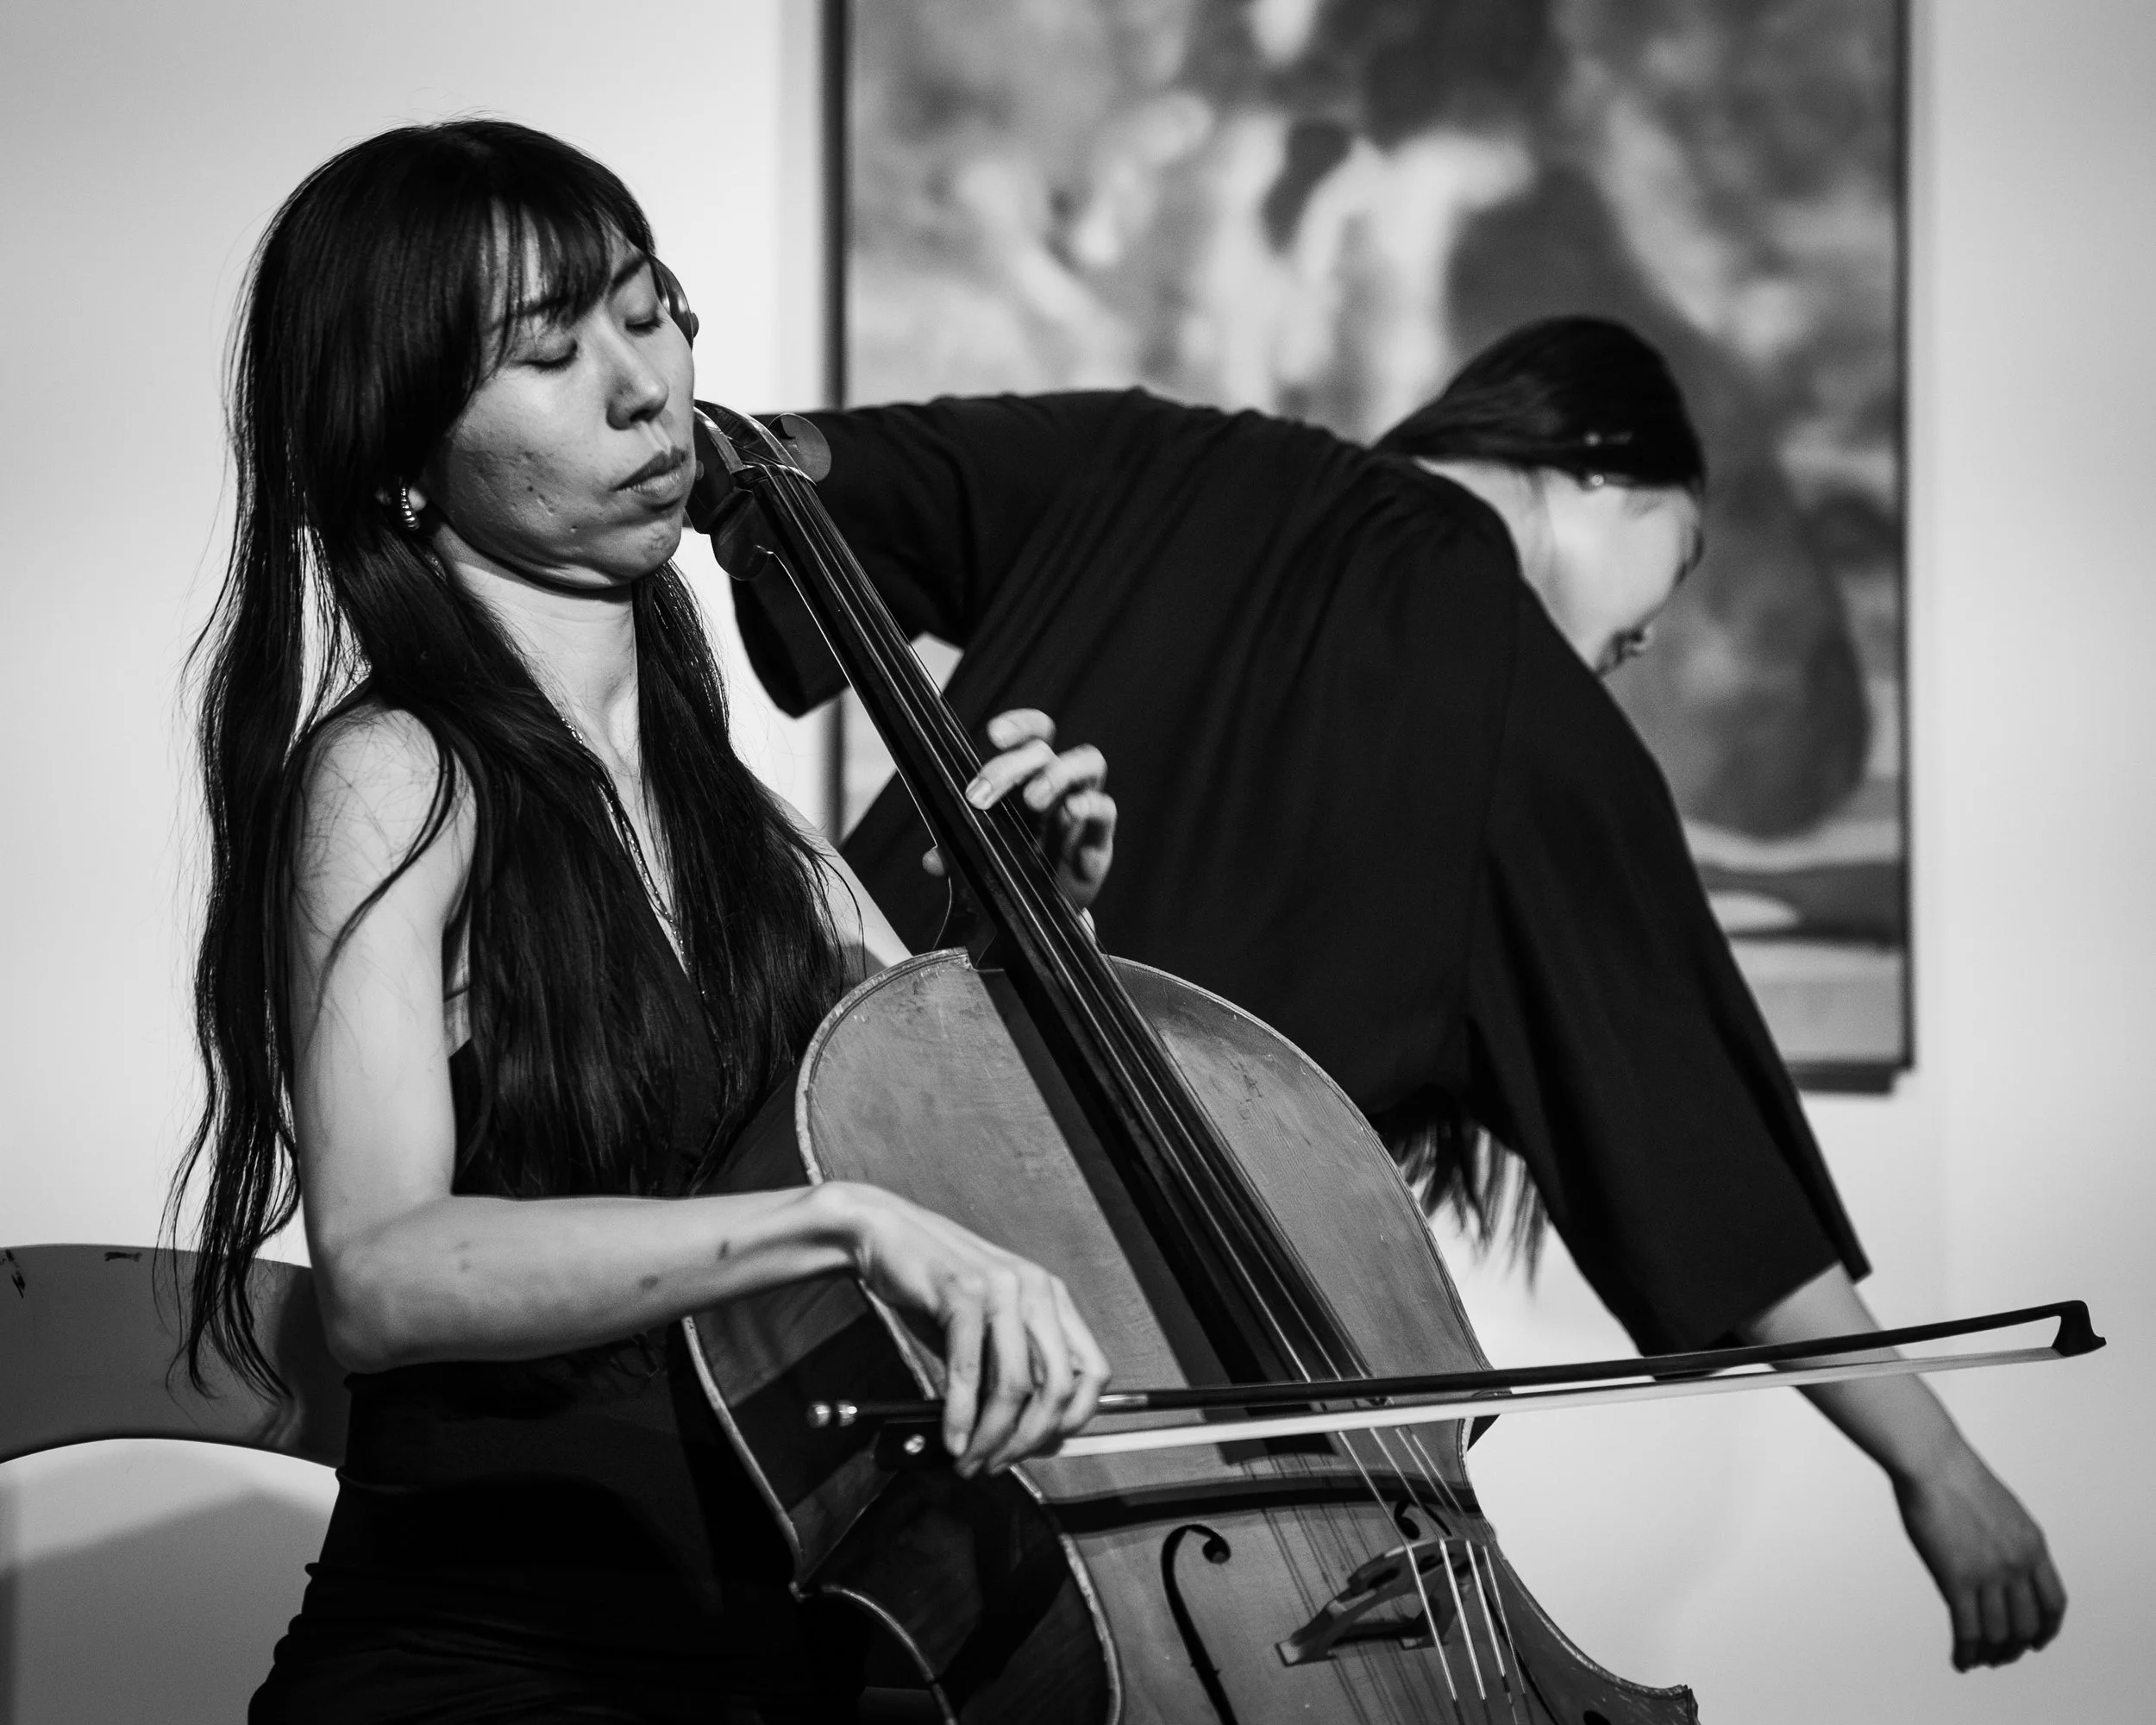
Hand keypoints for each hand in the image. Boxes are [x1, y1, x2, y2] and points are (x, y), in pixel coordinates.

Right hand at [829, 1182, 1111, 1475]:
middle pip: (1059, 1386)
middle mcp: (1035, 1289)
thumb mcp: (984, 1324)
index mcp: (1050, 1296)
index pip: (1093, 1370)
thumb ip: (1007, 1367)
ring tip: (972, 1457)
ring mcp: (1001, 1288)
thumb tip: (1024, 1431)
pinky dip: (960, 1414)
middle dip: (1031, 1439)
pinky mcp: (963, 1293)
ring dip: (993, 1435)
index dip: (1076, 1419)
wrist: (886, 1233)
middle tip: (1002, 1462)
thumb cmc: (933, 1282)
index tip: (1047, 1446)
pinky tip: (953, 1436)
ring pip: (1016, 1384)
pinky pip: (968, 1370)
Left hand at [923, 709, 1115, 910]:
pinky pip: (1105, 814)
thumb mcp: (983, 861)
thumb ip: (957, 856)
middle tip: (985, 794)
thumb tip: (932, 861)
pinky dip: (1089, 816)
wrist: (1043, 916)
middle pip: (1045, 751)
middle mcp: (1056, 785)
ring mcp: (1080, 809)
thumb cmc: (1014, 871)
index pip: (1032, 736)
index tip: (994, 734)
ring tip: (1034, 801)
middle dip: (1013, 765)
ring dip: (1058, 775)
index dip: (1019, 726)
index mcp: (1028, 780)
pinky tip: (1069, 842)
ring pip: (1089, 762)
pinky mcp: (1099, 838)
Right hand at [1894, 1441, 2065, 1668]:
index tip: (2037, 1641)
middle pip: (2027, 1625)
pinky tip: (1960, 1659)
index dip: (2047, 1629)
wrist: (1932, 1460)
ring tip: (1979, 1660)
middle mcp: (2017, 1564)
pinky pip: (1967, 1629)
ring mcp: (1989, 1573)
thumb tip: (2001, 1566)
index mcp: (2033, 1545)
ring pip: (1998, 1633)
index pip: (2054, 1603)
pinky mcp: (1956, 1578)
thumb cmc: (1956, 1475)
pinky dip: (1966, 1652)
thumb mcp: (2004, 1509)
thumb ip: (2010, 1540)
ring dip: (1991, 1655)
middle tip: (2002, 1656)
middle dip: (2016, 1648)